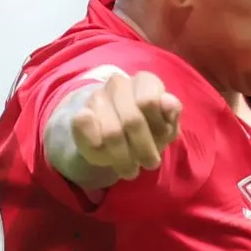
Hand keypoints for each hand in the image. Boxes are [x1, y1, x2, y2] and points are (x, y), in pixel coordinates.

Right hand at [68, 71, 182, 183]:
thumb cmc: (148, 131)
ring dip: (123, 158)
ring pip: (111, 132)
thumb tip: (169, 102)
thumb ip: (171, 116)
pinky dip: (97, 149)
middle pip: (132, 120)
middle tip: (149, 164)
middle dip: (143, 149)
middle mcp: (119, 83)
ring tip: (129, 169)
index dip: (158, 128)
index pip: (149, 102)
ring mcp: (97, 97)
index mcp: (145, 81)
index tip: (161, 140)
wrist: (115, 142)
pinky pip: (86, 131)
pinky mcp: (79, 114)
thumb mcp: (166, 128)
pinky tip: (105, 154)